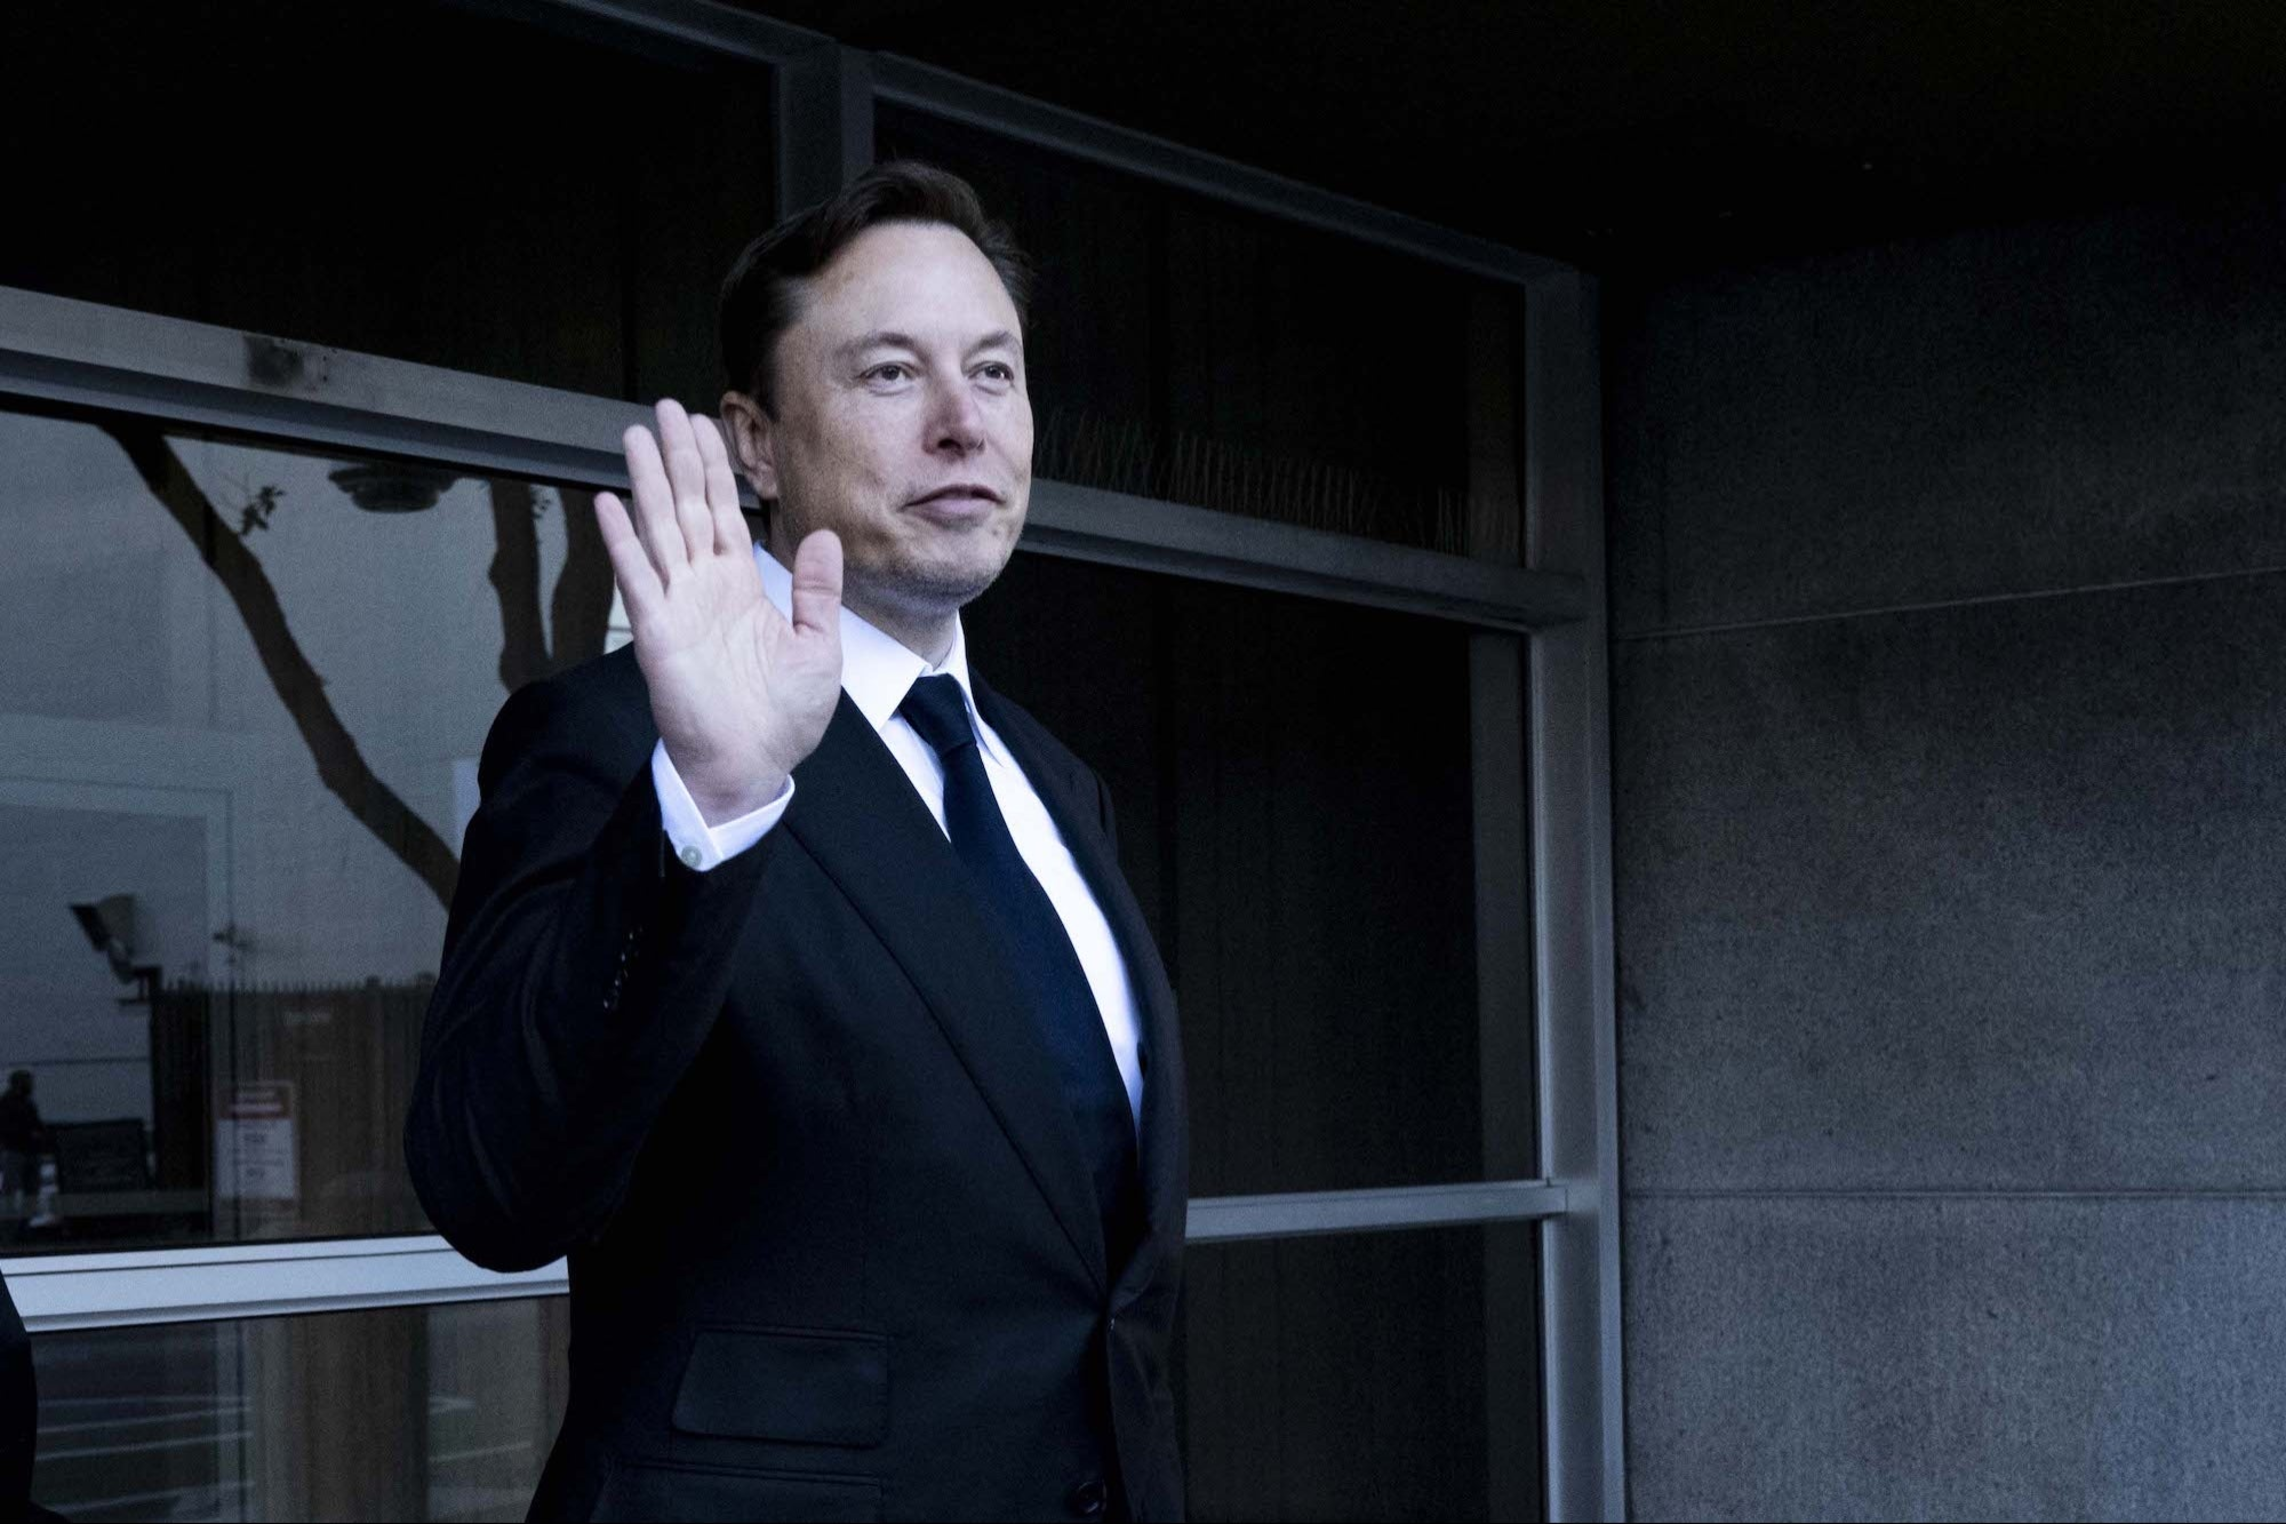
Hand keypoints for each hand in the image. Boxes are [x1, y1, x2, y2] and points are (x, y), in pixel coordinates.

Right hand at [595, 400, 842, 823]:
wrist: (753, 765)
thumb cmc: (783, 718)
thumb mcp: (819, 646)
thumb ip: (816, 590)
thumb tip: (822, 536)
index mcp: (741, 587)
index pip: (724, 514)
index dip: (715, 470)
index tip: (705, 428)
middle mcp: (704, 587)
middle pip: (688, 507)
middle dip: (678, 457)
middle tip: (665, 409)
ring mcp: (677, 605)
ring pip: (660, 528)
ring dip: (647, 482)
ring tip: (634, 436)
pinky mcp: (657, 631)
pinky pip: (636, 577)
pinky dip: (621, 540)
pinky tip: (608, 501)